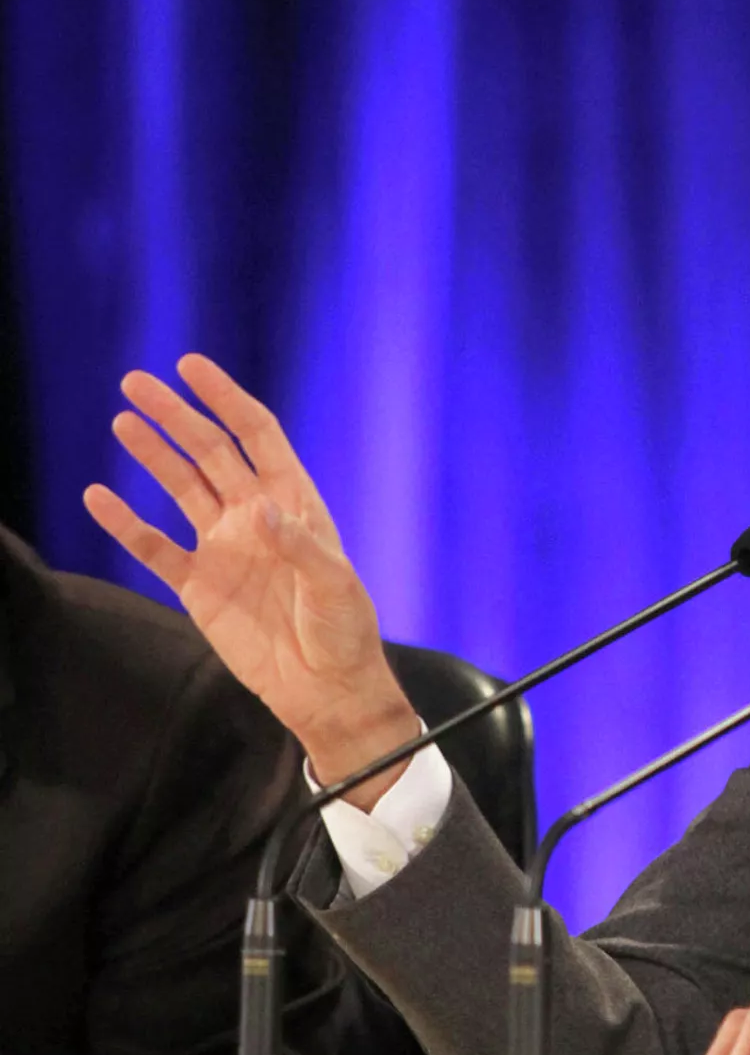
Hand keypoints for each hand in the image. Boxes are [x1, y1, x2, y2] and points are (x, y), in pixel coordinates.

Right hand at [83, 354, 417, 803]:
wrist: (325, 686)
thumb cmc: (344, 630)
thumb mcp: (335, 584)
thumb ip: (299, 544)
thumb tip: (258, 509)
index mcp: (294, 502)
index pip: (256, 436)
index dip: (226, 400)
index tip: (192, 368)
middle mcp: (255, 516)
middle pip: (209, 453)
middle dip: (176, 416)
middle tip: (135, 382)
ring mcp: (223, 548)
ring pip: (180, 488)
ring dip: (152, 456)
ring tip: (122, 421)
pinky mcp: (198, 586)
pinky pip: (155, 548)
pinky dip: (127, 524)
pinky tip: (100, 497)